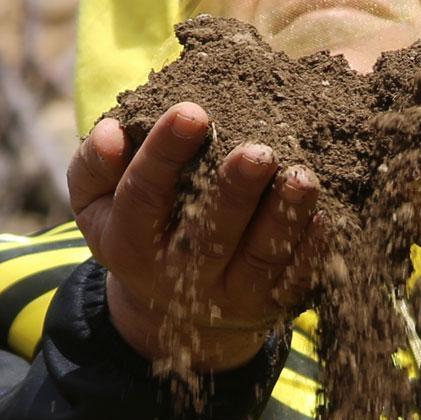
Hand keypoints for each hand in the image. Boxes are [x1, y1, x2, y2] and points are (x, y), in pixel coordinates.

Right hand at [70, 104, 321, 371]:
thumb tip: (112, 133)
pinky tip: (325, 216)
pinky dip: (312, 250)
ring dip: (283, 217)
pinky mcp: (270, 304)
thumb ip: (94, 164)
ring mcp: (229, 294)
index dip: (165, 153)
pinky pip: (295, 281)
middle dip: (234, 191)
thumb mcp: (97, 202)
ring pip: (259, 258)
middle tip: (258, 151)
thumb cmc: (138, 226)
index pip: (143, 194)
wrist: (173, 307)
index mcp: (129, 240)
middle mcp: (178, 275)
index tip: (192, 111)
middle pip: (207, 234)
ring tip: (302, 177)